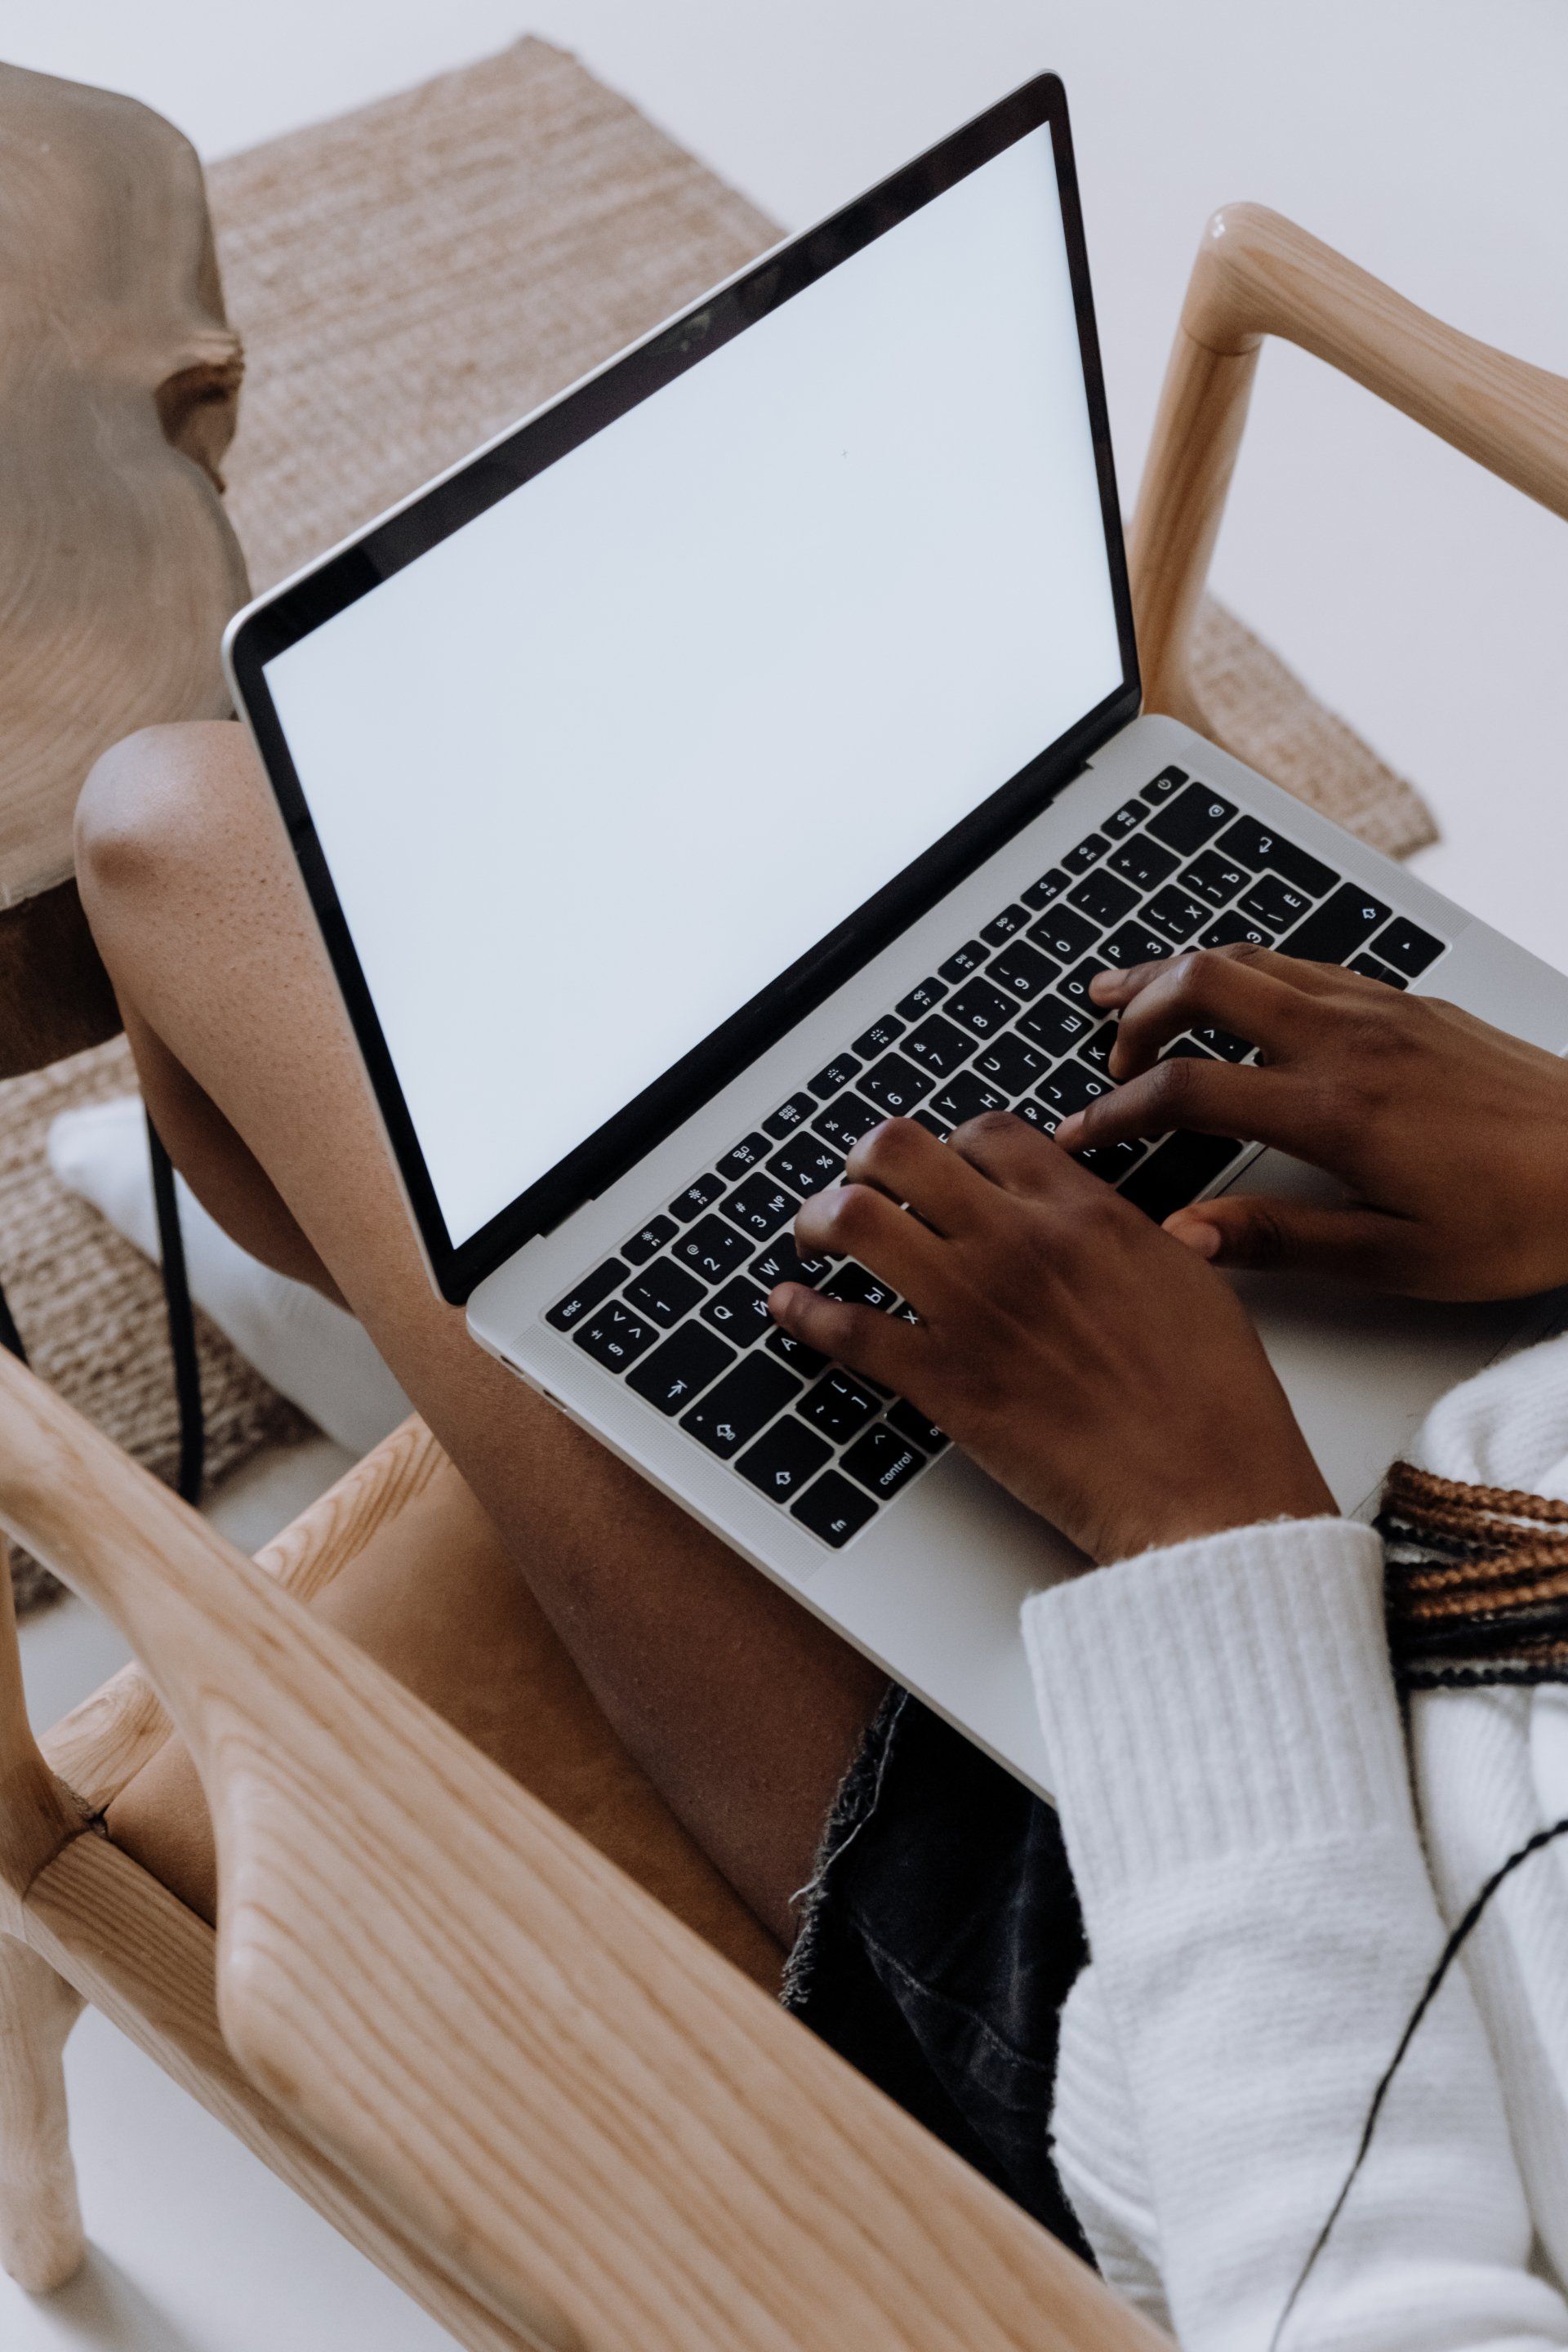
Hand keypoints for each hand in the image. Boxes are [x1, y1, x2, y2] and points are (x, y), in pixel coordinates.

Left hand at [771, 1114, 1332, 1564]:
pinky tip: (787, 1307)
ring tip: (814, 1239)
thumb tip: (1098, 1218)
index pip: (986, 1133)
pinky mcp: (943, 1380)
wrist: (1206, 1487)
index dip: (949, 1144)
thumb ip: (1128, 1233)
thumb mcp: (1189, 1278)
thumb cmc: (1213, 1398)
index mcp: (1083, 1212)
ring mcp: (973, 1308)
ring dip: (818, 1222)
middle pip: (897, 1151)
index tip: (939, 1170)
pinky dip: (802, 1313)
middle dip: (863, 1162)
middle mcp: (1018, 1242)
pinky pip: (846, 1328)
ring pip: (854, 1221)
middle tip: (857, 1188)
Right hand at [1054, 945, 1567, 1300]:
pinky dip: (1244, 971)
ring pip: (1253, 957)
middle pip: (1205, 982)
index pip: (1187, 1090)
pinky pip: (1303, 964)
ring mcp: (1382, 1010)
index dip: (1116, 1113)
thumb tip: (1182, 1238)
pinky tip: (1235, 993)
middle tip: (1105, 1058)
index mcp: (1336, 1111)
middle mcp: (1351, 1041)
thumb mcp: (1395, 1260)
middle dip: (1135, 1010)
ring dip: (1180, 975)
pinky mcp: (1410, 1003)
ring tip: (1129, 996)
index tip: (1080, 1136)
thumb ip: (1279, 1241)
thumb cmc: (1523, 1220)